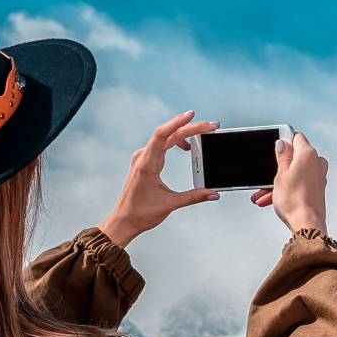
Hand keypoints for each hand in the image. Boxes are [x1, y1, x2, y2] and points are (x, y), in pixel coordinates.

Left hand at [96, 111, 220, 246]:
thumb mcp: (170, 204)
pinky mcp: (145, 162)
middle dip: (191, 128)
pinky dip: (175, 142)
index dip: (178, 122)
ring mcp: (143, 158)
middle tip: (210, 127)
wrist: (123, 220)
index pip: (162, 135)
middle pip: (168, 134)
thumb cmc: (140, 213)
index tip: (193, 115)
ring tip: (202, 134)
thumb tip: (213, 193)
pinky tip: (186, 147)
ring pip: (165, 138)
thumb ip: (194, 197)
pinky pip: (161, 145)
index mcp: (146, 164)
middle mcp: (143, 157)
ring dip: (184, 134)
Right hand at [252, 131, 327, 235]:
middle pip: (295, 158)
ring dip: (279, 182)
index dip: (284, 142)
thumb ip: (283, 156)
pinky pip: (300, 183)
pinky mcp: (317, 188)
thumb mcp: (280, 174)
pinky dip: (288, 188)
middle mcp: (317, 163)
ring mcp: (318, 176)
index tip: (276, 151)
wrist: (306, 224)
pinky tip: (274, 199)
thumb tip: (283, 144)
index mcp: (308, 154)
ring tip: (265, 194)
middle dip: (279, 167)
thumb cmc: (295, 201)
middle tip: (268, 177)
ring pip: (295, 173)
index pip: (296, 137)